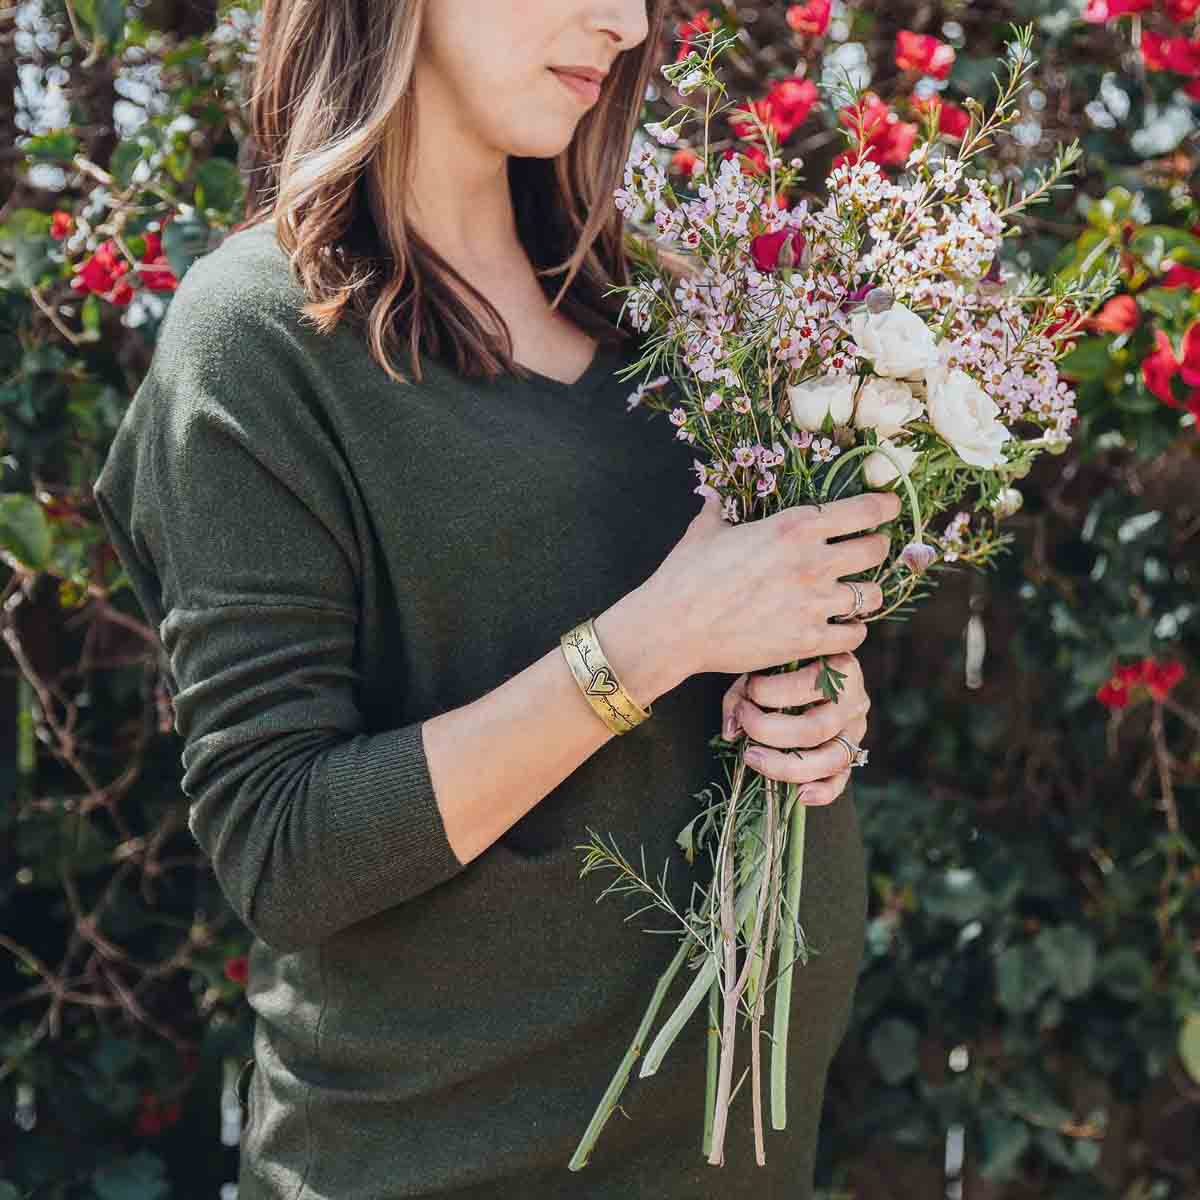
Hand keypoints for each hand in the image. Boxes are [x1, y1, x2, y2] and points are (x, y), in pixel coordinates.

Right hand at [641, 490, 897, 682]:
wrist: (673, 627)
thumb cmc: (685, 574)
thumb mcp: (707, 530)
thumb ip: (724, 509)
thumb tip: (719, 496)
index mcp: (792, 526)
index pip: (864, 510)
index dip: (885, 507)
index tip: (891, 507)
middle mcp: (812, 562)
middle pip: (877, 550)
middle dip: (877, 548)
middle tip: (868, 551)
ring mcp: (813, 604)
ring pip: (872, 596)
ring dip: (866, 593)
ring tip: (853, 594)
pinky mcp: (807, 640)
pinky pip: (854, 635)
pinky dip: (851, 631)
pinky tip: (839, 627)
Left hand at [719, 652, 869, 804]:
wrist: (814, 673)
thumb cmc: (786, 669)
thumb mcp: (768, 667)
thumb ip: (743, 693)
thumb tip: (731, 730)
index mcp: (839, 668)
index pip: (806, 686)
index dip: (769, 693)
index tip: (746, 694)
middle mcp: (854, 701)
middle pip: (815, 728)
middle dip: (770, 732)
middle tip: (743, 729)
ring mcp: (856, 730)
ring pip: (831, 759)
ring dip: (787, 765)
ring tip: (753, 759)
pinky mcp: (851, 754)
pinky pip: (841, 780)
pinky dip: (822, 792)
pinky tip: (798, 794)